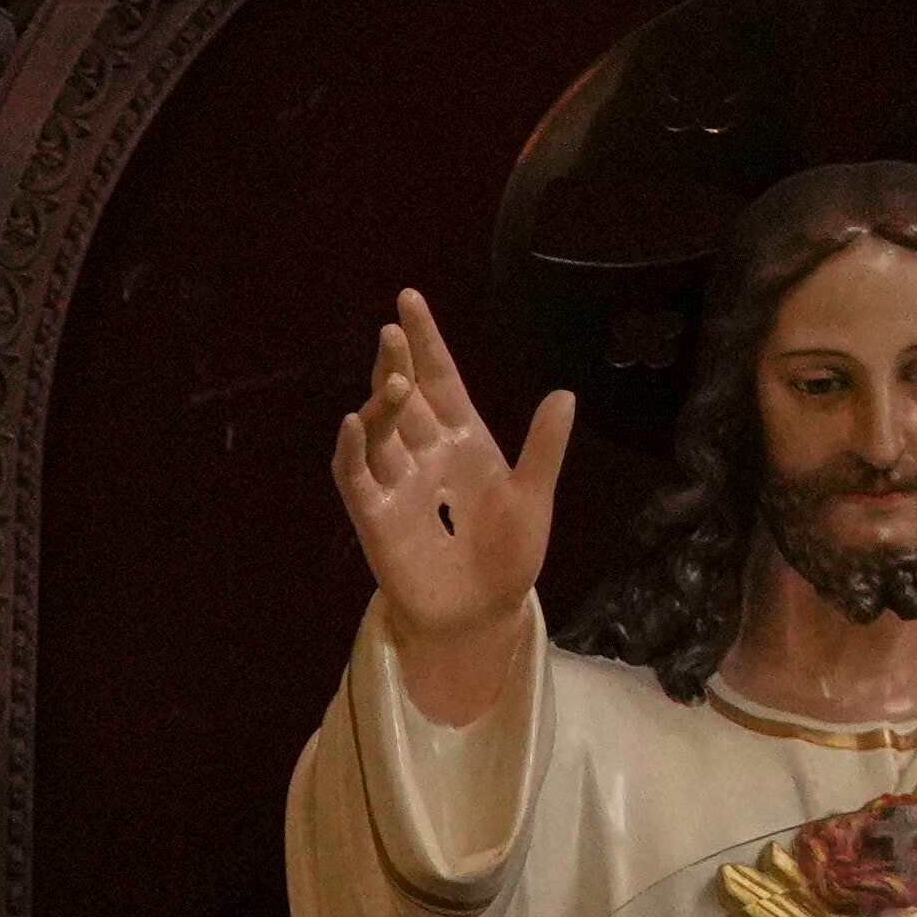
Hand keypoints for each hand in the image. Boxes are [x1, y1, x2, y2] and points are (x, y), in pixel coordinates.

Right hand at [323, 291, 572, 711]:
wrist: (484, 616)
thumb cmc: (509, 559)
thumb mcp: (534, 499)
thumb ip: (543, 449)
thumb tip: (564, 394)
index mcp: (465, 441)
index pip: (441, 381)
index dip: (427, 341)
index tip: (408, 300)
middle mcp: (426, 455)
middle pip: (406, 398)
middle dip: (397, 362)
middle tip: (392, 330)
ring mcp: (397, 485)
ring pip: (381, 432)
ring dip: (383, 404)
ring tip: (395, 381)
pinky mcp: (376, 518)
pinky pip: (356, 478)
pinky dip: (352, 451)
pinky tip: (353, 425)